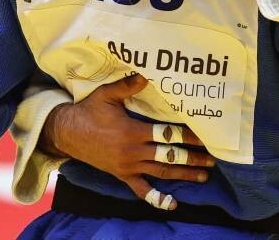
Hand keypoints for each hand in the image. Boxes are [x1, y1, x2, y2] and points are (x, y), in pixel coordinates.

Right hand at [41, 74, 213, 209]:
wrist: (66, 132)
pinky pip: (141, 190)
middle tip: (212, 159)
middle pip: (169, 156)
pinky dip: (157, 198)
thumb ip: (128, 85)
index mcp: (133, 131)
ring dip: (184, 175)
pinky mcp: (122, 175)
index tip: (205, 137)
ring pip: (161, 172)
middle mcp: (133, 151)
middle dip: (193, 158)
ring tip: (203, 176)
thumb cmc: (88, 110)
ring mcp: (128, 166)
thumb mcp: (107, 94)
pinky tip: (173, 204)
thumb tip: (146, 73)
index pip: (167, 134)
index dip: (187, 136)